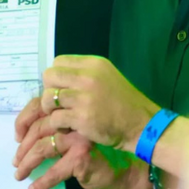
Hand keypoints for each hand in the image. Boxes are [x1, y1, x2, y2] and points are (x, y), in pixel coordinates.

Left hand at [13, 114, 152, 188]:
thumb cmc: (100, 151)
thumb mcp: (75, 135)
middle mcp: (76, 119)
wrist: (126, 169)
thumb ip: (57, 127)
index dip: (24, 121)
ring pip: (43, 147)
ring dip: (27, 163)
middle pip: (39, 126)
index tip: (16, 138)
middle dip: (23, 146)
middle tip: (16, 162)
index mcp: (73, 110)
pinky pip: (55, 170)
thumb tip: (24, 133)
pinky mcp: (82, 156)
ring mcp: (80, 137)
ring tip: (19, 175)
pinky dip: (43, 181)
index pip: (41, 107)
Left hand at [41, 56, 159, 152]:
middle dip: (49, 90)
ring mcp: (84, 97)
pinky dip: (58, 125)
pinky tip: (69, 127)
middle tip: (59, 103)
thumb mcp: (107, 77)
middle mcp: (88, 76)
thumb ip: (84, 74)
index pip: (59, 61)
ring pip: (48, 98)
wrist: (140, 124)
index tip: (63, 88)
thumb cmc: (123, 102)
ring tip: (63, 116)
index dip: (56, 76)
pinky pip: (55, 118)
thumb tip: (58, 79)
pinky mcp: (81, 117)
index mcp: (95, 64)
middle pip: (49, 76)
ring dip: (51, 110)